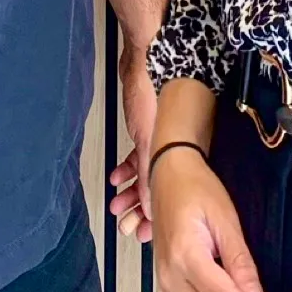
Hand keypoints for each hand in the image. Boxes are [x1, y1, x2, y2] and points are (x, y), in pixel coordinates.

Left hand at [108, 44, 157, 242]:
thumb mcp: (145, 141)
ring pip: (146, 174)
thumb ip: (147, 174)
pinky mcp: (148, 128)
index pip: (170, 195)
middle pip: (158, 187)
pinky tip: (114, 177)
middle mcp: (172, 148)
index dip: (158, 216)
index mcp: (177, 153)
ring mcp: (161, 139)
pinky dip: (126, 169)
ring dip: (131, 191)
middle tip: (127, 225)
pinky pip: (139, 157)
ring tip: (116, 206)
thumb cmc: (148, 92)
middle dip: (142, 208)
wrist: (144, 58)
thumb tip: (150, 207)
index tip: (146, 233)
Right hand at [152, 147, 264, 291]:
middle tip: (248, 280)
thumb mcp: (225, 219)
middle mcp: (170, 272)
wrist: (169, 172)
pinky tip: (219, 283)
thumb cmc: (196, 187)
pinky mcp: (163, 280)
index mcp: (186, 253)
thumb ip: (240, 261)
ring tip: (235, 279)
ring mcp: (163, 279)